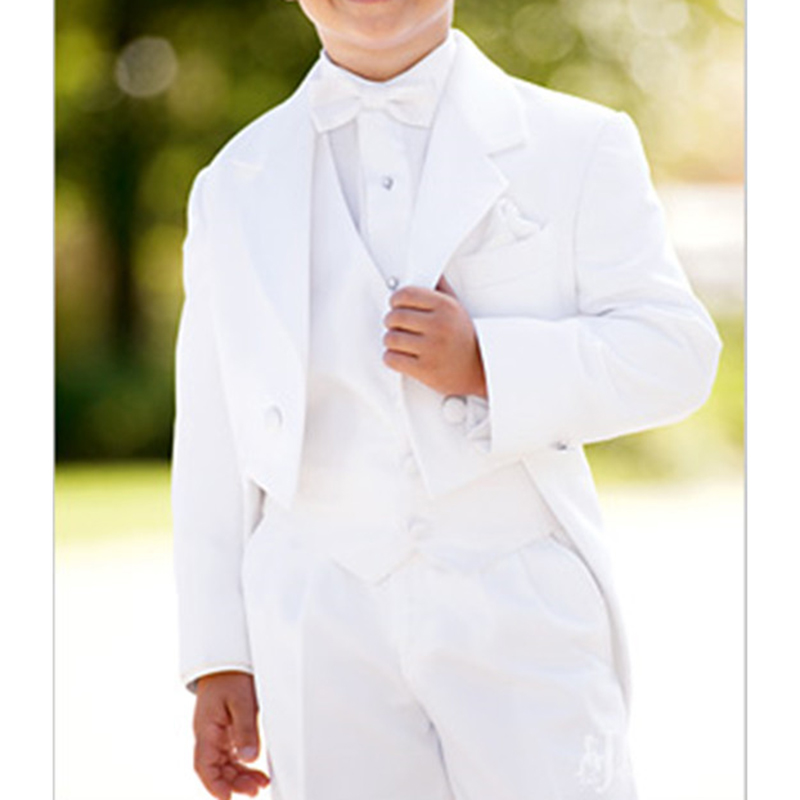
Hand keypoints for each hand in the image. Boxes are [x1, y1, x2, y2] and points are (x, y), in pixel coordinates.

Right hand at [193, 672, 269, 799]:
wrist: (229, 659)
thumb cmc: (231, 676)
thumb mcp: (241, 701)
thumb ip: (245, 729)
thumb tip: (250, 757)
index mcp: (206, 729)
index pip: (203, 765)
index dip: (214, 785)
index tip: (228, 798)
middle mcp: (209, 735)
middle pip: (216, 768)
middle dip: (234, 783)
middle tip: (255, 790)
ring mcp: (217, 733)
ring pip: (225, 763)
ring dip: (240, 776)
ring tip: (260, 784)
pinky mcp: (227, 729)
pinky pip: (232, 753)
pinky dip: (243, 764)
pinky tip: (256, 770)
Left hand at [383, 275, 486, 397]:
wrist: (479, 370)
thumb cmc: (466, 340)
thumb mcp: (458, 309)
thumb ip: (441, 290)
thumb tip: (430, 273)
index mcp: (446, 308)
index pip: (406, 294)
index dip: (395, 300)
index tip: (395, 304)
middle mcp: (439, 326)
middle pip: (395, 316)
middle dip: (391, 321)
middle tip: (396, 325)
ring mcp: (431, 349)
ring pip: (390, 339)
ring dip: (391, 341)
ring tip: (400, 342)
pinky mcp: (424, 369)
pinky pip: (391, 358)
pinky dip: (392, 357)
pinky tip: (402, 355)